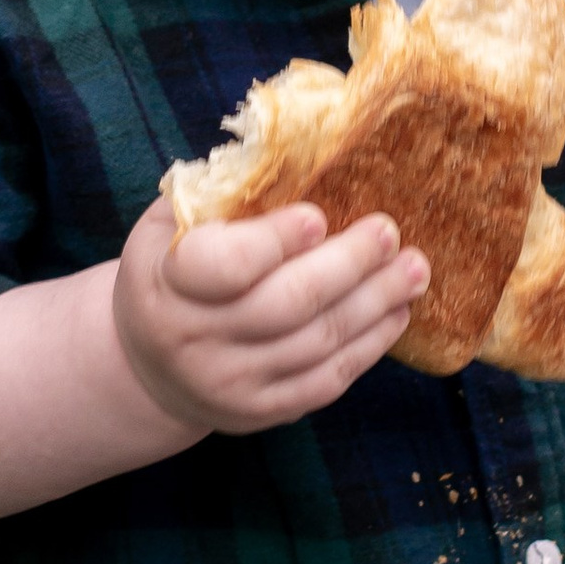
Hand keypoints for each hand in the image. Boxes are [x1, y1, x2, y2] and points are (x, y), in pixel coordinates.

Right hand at [113, 194, 428, 436]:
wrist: (149, 370)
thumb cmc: (171, 275)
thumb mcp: (169, 229)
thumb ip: (216, 197)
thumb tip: (290, 151)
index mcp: (166, 283)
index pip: (224, 265)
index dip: (274, 241)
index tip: (317, 216)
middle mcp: (194, 339)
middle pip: (287, 304)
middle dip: (347, 265)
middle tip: (388, 232)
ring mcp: (230, 382)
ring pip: (318, 343)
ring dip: (375, 303)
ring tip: (415, 269)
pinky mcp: (261, 411)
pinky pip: (327, 381)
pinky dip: (369, 346)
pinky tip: (396, 313)